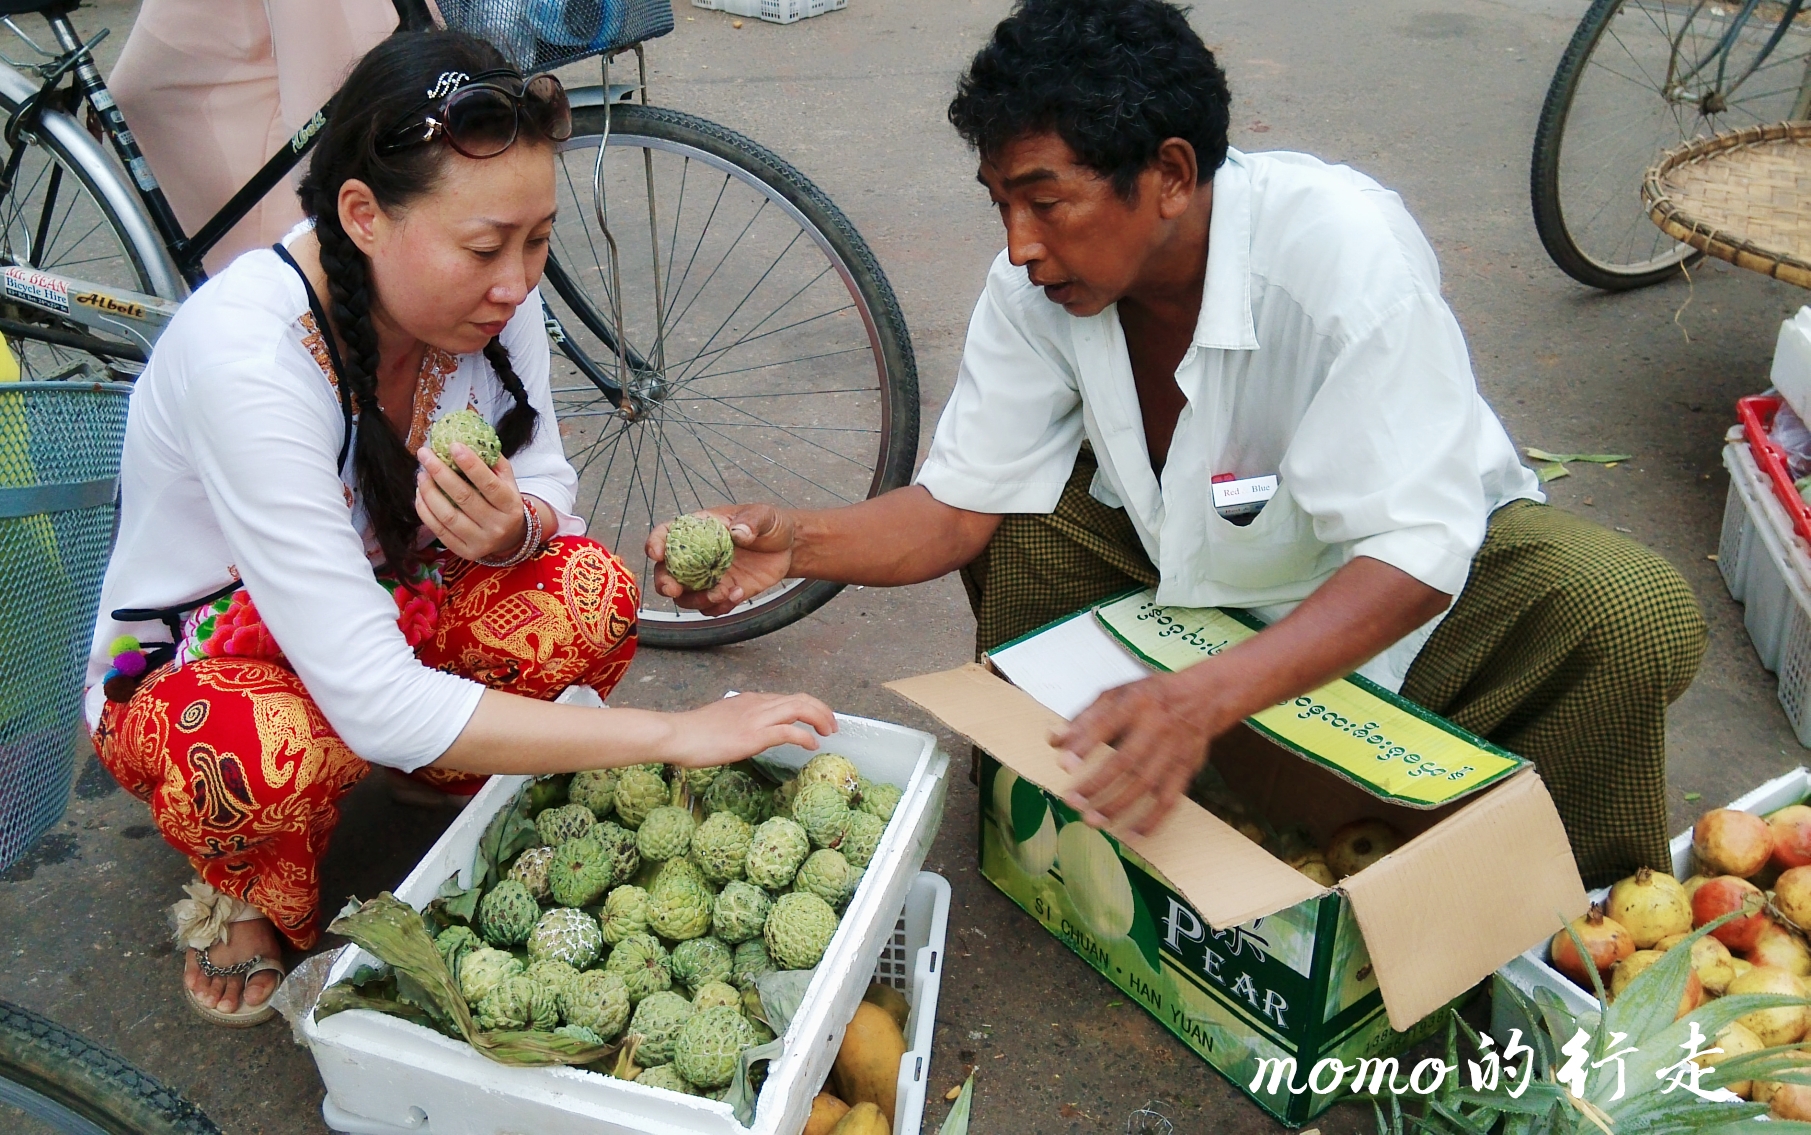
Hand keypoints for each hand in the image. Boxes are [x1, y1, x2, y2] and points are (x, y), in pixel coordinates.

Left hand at [415, 444, 528, 560]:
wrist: (511, 538)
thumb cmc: (505, 502)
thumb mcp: (508, 481)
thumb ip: (492, 462)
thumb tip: (469, 440)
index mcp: (510, 506)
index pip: (489, 484)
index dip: (470, 464)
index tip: (452, 445)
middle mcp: (497, 526)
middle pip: (464, 498)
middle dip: (440, 472)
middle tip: (425, 454)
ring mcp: (480, 542)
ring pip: (448, 515)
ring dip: (429, 492)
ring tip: (421, 474)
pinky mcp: (464, 552)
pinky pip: (438, 530)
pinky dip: (425, 510)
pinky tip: (420, 494)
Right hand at [646, 504, 794, 615]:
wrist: (787, 548)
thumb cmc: (769, 525)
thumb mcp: (764, 515)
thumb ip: (751, 521)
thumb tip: (738, 532)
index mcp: (698, 530)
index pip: (666, 534)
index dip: (655, 542)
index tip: (655, 553)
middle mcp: (696, 556)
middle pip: (666, 572)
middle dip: (665, 583)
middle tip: (673, 590)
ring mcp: (707, 577)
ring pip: (685, 596)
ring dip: (696, 600)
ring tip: (721, 593)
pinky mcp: (722, 593)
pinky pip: (710, 607)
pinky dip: (719, 606)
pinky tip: (739, 594)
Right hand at [658, 692, 836, 767]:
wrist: (677, 734)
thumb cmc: (693, 732)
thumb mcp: (722, 720)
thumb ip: (740, 721)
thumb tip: (750, 731)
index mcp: (750, 700)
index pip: (787, 698)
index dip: (808, 706)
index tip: (818, 719)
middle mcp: (757, 704)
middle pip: (800, 699)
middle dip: (821, 710)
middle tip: (832, 725)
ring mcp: (756, 718)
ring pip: (799, 709)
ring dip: (819, 718)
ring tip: (829, 731)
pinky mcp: (754, 735)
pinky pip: (788, 731)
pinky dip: (805, 736)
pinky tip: (812, 744)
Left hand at [1050, 669, 1224, 835]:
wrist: (1203, 698)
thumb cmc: (1151, 697)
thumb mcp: (1117, 694)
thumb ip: (1084, 718)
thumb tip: (1054, 740)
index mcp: (1136, 703)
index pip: (1107, 724)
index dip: (1085, 744)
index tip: (1065, 764)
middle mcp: (1157, 726)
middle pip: (1126, 760)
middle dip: (1097, 784)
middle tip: (1072, 801)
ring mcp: (1173, 751)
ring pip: (1146, 784)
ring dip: (1118, 806)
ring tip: (1093, 820)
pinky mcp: (1186, 770)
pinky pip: (1170, 799)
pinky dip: (1153, 819)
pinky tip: (1132, 834)